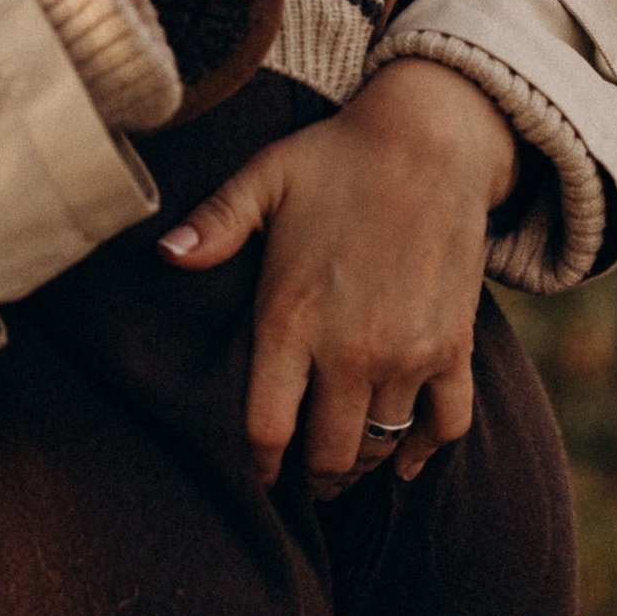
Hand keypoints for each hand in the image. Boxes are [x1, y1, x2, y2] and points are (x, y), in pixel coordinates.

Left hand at [158, 56, 518, 484]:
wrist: (433, 139)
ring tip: (342, 466)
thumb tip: (163, 255)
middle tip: (301, 476)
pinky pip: (446, 425)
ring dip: (359, 464)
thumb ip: (215, 224)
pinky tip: (405, 459)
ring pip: (380, 446)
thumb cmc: (336, 157)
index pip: (267, 429)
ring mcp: (408, 353)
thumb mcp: (264, 179)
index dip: (259, 465)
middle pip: (326, 455)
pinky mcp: (453, 346)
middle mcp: (351, 349)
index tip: (258, 474)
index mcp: (292, 318)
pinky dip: (426, 451)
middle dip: (310, 476)